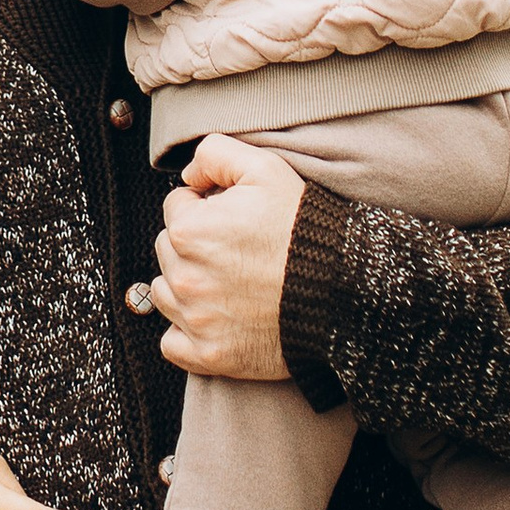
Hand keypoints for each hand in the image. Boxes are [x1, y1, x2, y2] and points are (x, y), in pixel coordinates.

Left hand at [152, 136, 300, 380]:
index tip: (233, 218)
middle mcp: (185, 278)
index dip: (206, 206)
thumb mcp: (264, 169)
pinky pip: (172, 343)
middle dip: (194, 244)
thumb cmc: (303, 229)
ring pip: (165, 293)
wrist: (344, 290)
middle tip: (236, 248)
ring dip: (186, 284)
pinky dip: (186, 331)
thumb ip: (214, 154)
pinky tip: (215, 316)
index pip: (176, 207)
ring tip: (228, 280)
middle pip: (167, 249)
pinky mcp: (210, 354)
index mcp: (190, 231)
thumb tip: (189, 176)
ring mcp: (196, 320)